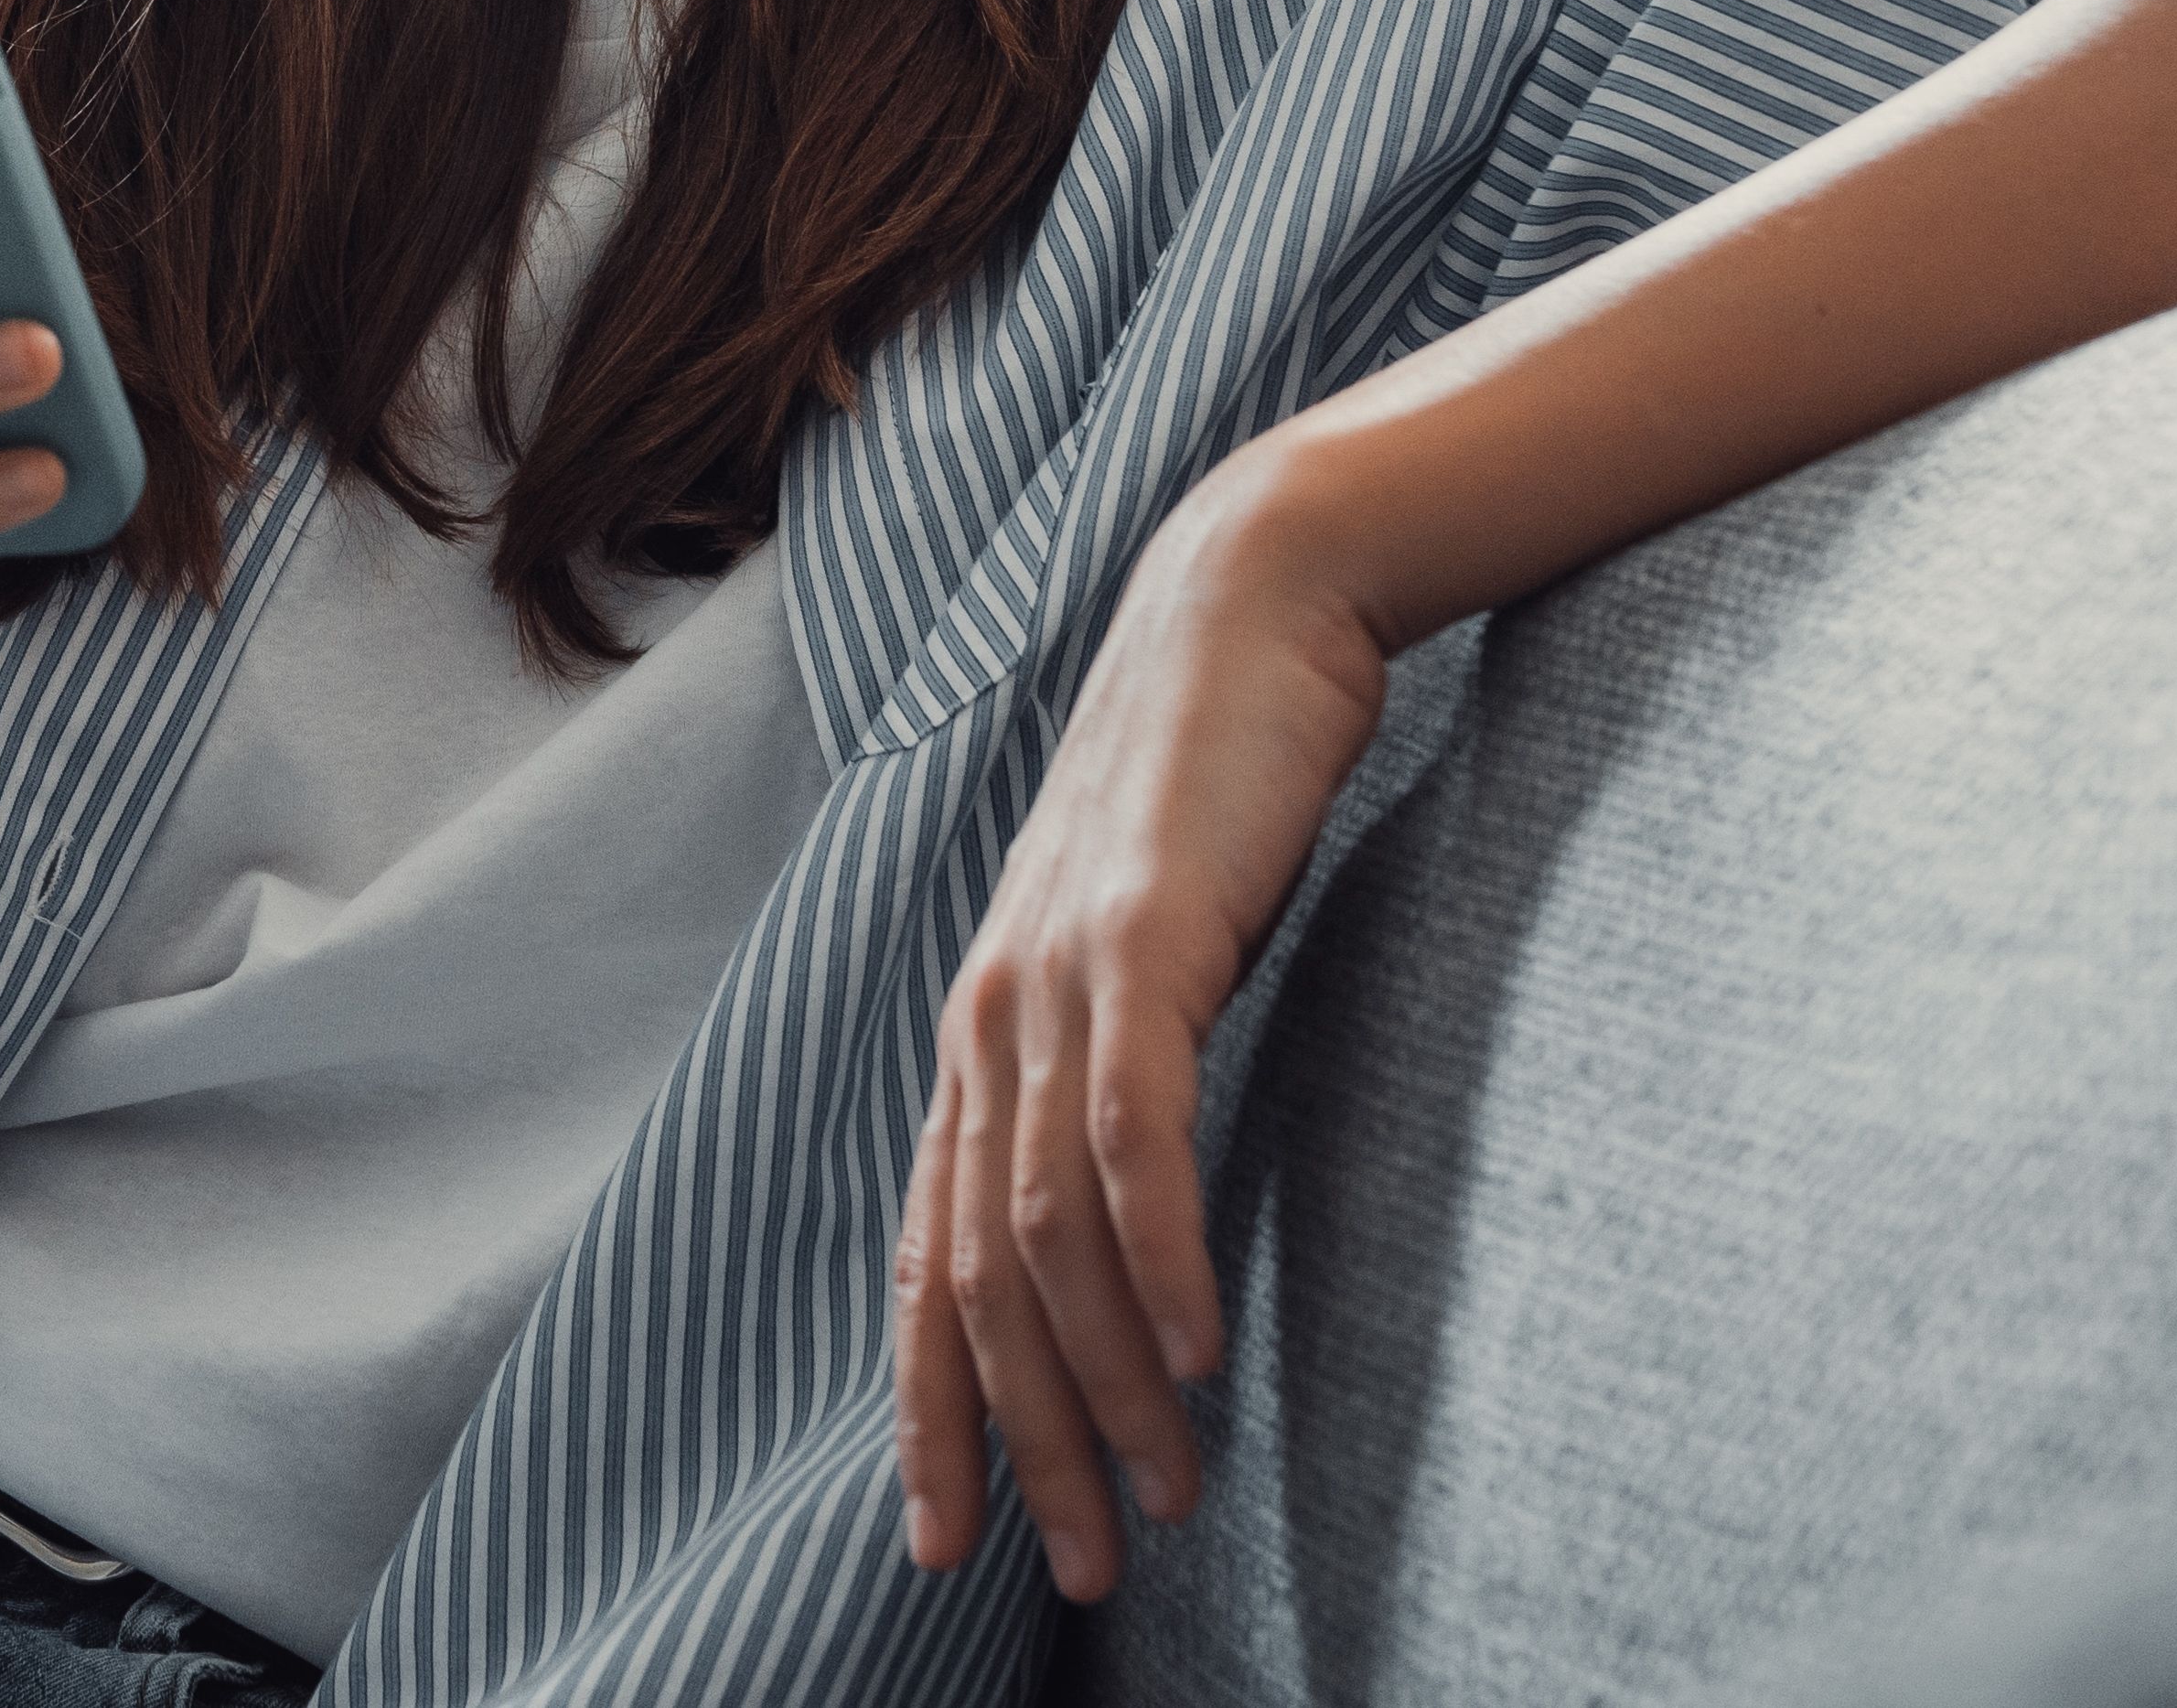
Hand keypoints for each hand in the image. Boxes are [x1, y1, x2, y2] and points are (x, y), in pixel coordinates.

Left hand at [893, 468, 1393, 1600]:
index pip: (928, 1261)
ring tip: (1167, 1494)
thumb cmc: (1213, 791)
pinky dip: (1153, 1253)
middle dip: (1022, 1442)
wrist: (1248, 609)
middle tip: (1087, 1566)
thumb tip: (1128, 1204)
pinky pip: (1132, 1131)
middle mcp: (987, 1016)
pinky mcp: (1141, 940)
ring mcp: (1051, 977)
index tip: (947, 1542)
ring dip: (1109, 1382)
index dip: (932, 1411)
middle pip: (977, 1277)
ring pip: (1050, 1231)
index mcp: (980, 1033)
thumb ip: (1119, 1066)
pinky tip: (1195, 1350)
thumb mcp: (1147, 952)